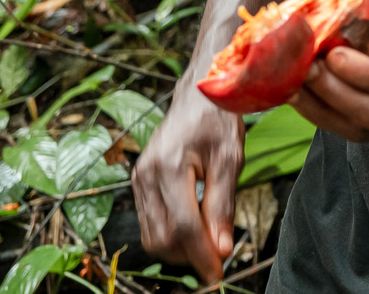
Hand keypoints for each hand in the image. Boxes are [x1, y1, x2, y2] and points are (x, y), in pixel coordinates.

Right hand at [133, 86, 242, 282]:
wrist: (198, 93)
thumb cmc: (218, 120)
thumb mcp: (230, 159)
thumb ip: (223, 206)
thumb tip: (222, 250)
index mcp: (169, 166)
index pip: (183, 227)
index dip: (201, 256)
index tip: (219, 275)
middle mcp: (147, 175)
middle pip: (163, 237)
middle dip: (190, 255)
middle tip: (218, 258)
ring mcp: (138, 178)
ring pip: (152, 236)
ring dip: (179, 249)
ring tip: (208, 244)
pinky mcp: (138, 181)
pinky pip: (149, 222)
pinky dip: (169, 235)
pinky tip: (193, 229)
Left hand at [290, 0, 368, 141]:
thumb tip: (347, 22)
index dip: (363, 73)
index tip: (333, 53)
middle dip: (335, 94)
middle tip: (304, 68)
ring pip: (364, 130)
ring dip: (324, 110)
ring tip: (294, 86)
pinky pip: (360, 130)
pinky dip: (330, 116)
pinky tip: (308, 98)